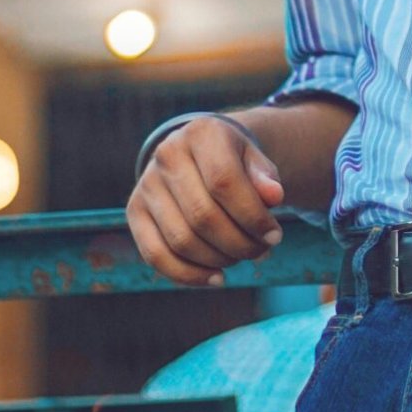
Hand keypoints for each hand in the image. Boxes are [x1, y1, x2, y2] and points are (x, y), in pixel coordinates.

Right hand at [126, 115, 285, 287]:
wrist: (199, 153)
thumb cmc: (234, 160)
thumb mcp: (254, 159)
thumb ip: (266, 176)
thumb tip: (274, 197)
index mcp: (201, 133)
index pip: (224, 182)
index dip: (252, 216)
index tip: (275, 235)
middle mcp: (167, 155)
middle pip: (203, 215)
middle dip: (239, 243)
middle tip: (262, 250)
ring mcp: (146, 184)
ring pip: (181, 240)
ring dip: (218, 259)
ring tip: (242, 257)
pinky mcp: (136, 212)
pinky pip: (156, 255)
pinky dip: (188, 275)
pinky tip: (217, 278)